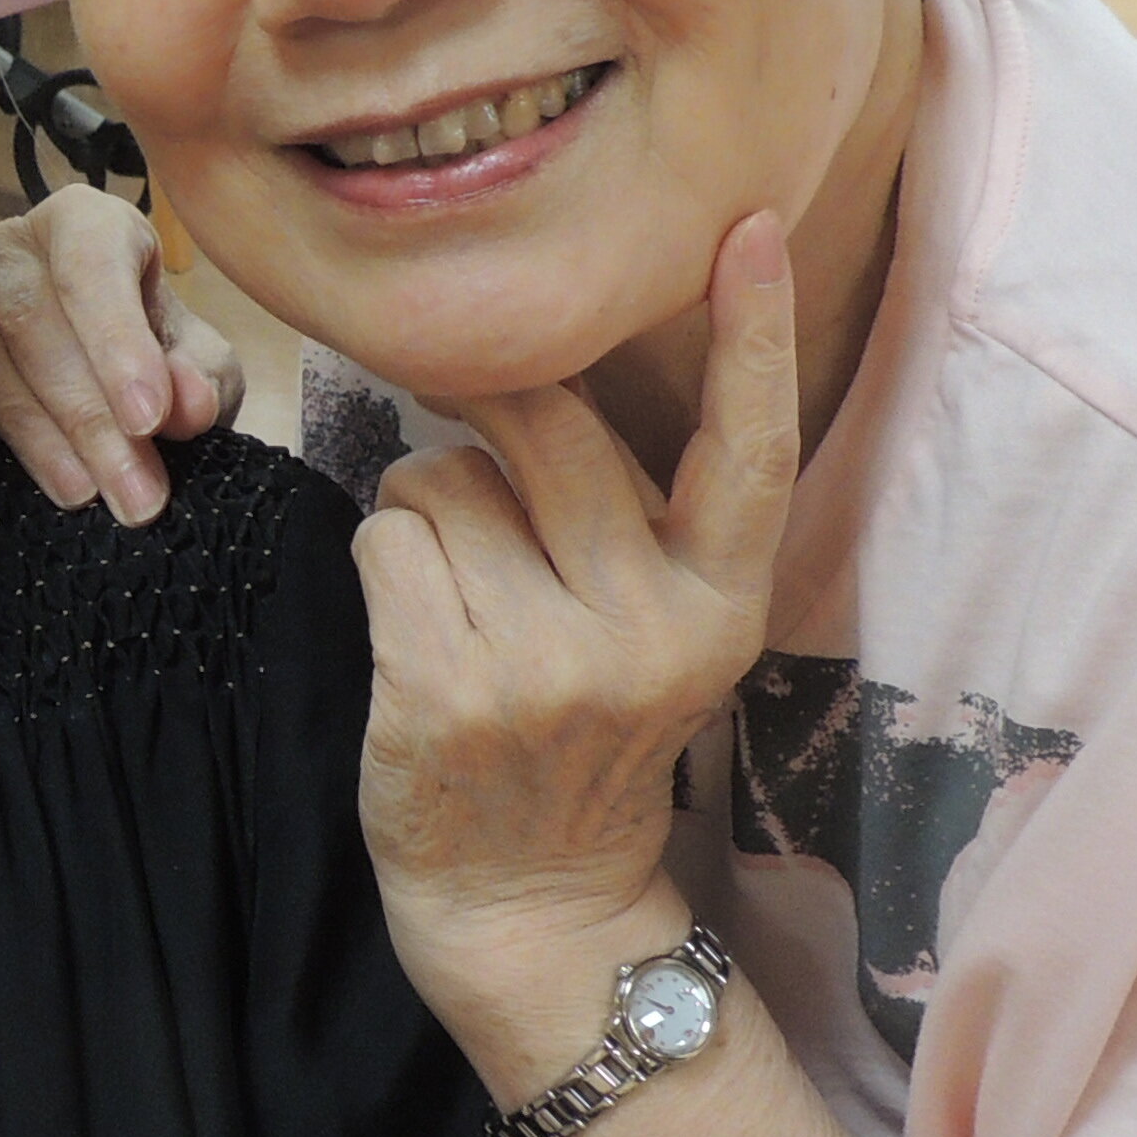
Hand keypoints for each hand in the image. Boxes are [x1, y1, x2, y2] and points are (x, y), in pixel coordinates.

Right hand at [0, 189, 230, 523]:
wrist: (88, 393)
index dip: (119, 342)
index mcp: (89, 226)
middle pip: (29, 316)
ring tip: (74, 488)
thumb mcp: (194, 373)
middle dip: (87, 416)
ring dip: (21, 420)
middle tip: (132, 495)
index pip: (91, 261)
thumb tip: (187, 405)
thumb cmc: (142, 369)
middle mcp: (10, 244)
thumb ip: (201, 378)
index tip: (150, 421)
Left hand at [357, 214, 796, 1075]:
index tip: (752, 228)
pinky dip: (382, 563)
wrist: (530, 908)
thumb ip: (628, 516)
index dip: (754, 335)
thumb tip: (528, 362)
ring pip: (443, 475)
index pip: (748, 450)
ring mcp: (544, 665)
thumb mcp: (655, 633)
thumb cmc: (578, 737)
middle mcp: (647, 630)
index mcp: (721, 607)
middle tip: (485, 485)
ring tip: (462, 604)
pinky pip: (384, 537)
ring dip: (426, 514)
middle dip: (486, 418)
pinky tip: (416, 635)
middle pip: (542, 424)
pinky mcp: (443, 689)